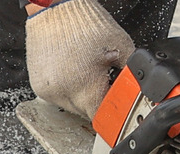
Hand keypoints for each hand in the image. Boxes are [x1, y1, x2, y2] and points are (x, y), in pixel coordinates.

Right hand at [25, 0, 134, 120]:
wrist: (56, 7)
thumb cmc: (86, 24)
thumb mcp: (122, 48)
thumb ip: (133, 73)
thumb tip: (141, 88)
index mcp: (85, 90)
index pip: (103, 117)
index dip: (113, 112)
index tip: (116, 105)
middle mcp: (63, 94)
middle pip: (87, 113)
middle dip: (97, 101)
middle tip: (102, 82)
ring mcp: (48, 90)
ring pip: (72, 107)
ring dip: (82, 97)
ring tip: (86, 73)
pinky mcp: (39, 85)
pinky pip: (58, 97)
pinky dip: (68, 89)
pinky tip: (73, 73)